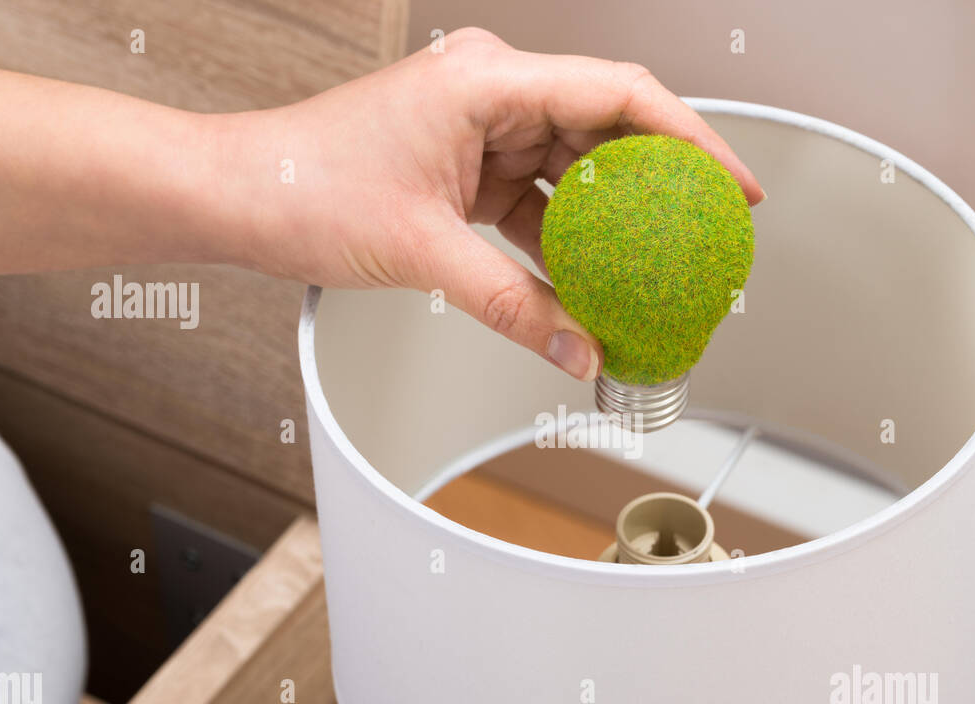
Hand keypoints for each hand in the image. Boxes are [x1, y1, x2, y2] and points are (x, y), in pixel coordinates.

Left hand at [231, 28, 765, 379]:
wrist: (242, 196)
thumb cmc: (303, 185)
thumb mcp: (424, 254)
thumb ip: (513, 309)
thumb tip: (578, 352)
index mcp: (486, 80)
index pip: (620, 94)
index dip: (692, 138)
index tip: (732, 184)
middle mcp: (491, 93)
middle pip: (609, 127)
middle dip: (663, 182)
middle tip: (708, 230)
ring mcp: (482, 129)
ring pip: (579, 168)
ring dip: (616, 219)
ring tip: (659, 264)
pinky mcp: (470, 166)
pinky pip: (542, 200)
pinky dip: (569, 241)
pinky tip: (592, 280)